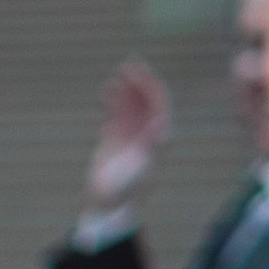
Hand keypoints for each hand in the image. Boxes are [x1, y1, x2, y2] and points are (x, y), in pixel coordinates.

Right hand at [85, 62, 169, 221]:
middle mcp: (148, 134)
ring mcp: (132, 137)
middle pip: (146, 101)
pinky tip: (107, 92)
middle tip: (128, 62)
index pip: (159, 104)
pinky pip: (116, 117)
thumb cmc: (127, 189)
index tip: (139, 70)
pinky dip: (113, 104)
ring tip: (116, 76)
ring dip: (125, 91)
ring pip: (130, 107)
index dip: (150, 85)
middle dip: (139, 82)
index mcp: (159, 137)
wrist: (110, 205)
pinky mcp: (116, 142)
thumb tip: (161, 123)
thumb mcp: (140, 165)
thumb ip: (150, 144)